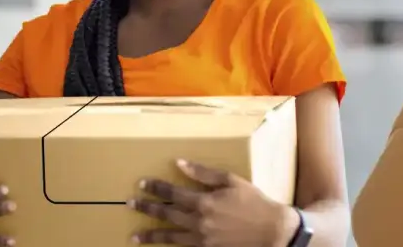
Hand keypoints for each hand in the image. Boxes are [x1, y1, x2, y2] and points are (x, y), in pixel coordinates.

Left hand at [130, 160, 298, 246]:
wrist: (272, 231)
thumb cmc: (254, 202)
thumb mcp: (232, 181)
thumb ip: (204, 173)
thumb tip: (179, 164)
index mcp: (205, 202)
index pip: (173, 192)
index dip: (156, 188)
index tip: (142, 184)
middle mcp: (200, 222)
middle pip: (167, 214)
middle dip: (147, 209)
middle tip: (130, 205)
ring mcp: (202, 239)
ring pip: (170, 236)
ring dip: (150, 236)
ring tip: (134, 236)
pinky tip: (161, 246)